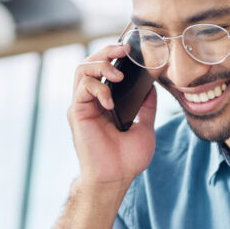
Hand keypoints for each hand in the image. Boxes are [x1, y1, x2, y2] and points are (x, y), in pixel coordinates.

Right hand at [69, 44, 157, 187]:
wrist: (115, 178)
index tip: (132, 50)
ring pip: (82, 69)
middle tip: (124, 50)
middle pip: (91, 62)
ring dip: (101, 65)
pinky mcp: (77, 112)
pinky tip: (110, 101)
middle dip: (107, 51)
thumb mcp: (145, 127)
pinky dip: (98, 88)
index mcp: (106, 102)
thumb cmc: (127, 159)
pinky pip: (82, 88)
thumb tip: (152, 85)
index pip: (105, 68)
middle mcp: (92, 101)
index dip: (115, 55)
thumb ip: (146, 105)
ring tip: (118, 74)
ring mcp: (83, 105)